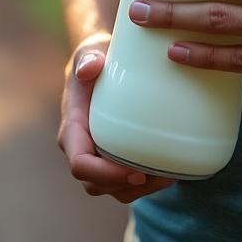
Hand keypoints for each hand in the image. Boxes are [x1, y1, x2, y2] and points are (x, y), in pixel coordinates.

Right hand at [57, 31, 175, 202]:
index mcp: (72, 129)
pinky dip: (145, 184)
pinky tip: (168, 170)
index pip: (81, 165)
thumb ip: (87, 59)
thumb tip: (91, 69)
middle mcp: (80, 148)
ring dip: (139, 190)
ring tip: (168, 175)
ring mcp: (95, 155)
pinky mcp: (111, 157)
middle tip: (158, 175)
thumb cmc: (96, 56)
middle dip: (125, 186)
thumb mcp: (90, 51)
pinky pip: (124, 183)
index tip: (135, 172)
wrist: (99, 63)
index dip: (106, 175)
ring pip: (112, 190)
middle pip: (95, 185)